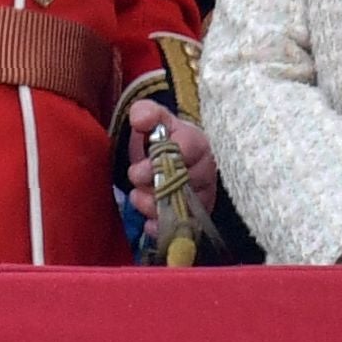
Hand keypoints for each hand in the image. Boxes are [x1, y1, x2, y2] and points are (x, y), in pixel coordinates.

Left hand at [123, 115, 218, 230]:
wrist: (176, 157)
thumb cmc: (167, 138)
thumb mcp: (156, 120)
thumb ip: (146, 113)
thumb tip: (140, 118)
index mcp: (197, 143)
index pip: (188, 149)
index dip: (161, 160)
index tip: (138, 167)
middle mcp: (206, 170)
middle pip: (185, 182)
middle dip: (154, 184)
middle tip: (135, 180)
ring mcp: (204, 194)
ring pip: (183, 206)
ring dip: (154, 205)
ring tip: (137, 197)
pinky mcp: (197, 214)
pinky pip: (184, 226)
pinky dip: (163, 227)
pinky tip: (148, 224)